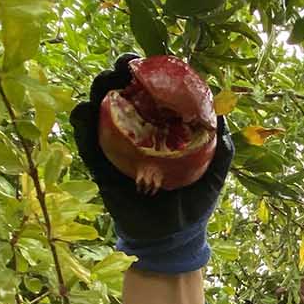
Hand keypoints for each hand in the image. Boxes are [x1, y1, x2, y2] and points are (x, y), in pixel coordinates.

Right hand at [69, 54, 233, 271]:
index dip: (146, 76)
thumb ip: (221, 149)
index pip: (150, 97)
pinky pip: (87, 145)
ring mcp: (116, 152)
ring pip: (100, 114)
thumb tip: (221, 117)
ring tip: (104, 81)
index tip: (148, 61)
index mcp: (160, 133)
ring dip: (98, 93)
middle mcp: (136, 137)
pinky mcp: (102, 170)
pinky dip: (82, 125)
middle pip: (121, 98)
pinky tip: (84, 110)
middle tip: (124, 65)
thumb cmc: (193, 207)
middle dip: (118, 76)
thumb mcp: (213, 175)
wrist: (174, 242)